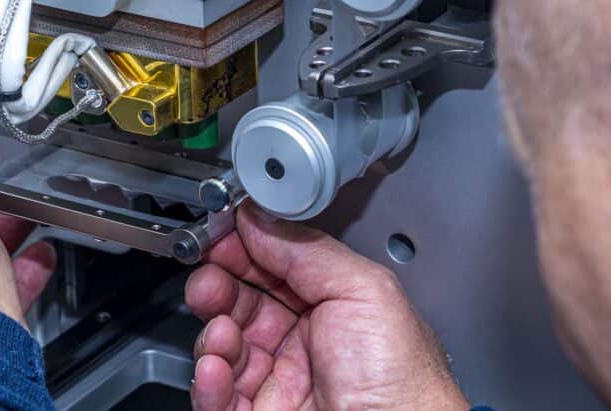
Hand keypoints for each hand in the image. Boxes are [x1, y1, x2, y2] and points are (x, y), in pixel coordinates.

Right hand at [185, 202, 466, 410]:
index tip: (219, 234)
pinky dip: (206, 378)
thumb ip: (306, 249)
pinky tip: (215, 365)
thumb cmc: (403, 382)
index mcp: (329, 308)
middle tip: (209, 278)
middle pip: (239, 302)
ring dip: (213, 332)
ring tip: (222, 331)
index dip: (242, 249)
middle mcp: (301, 343)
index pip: (271, 267)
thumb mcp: (363, 289)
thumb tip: (258, 217)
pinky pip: (215, 395)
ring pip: (220, 346)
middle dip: (217, 285)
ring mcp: (277, 382)